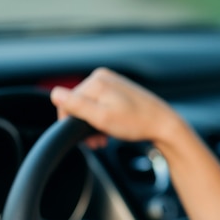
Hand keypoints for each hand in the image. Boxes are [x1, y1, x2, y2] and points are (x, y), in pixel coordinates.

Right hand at [50, 67, 178, 147]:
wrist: (164, 125)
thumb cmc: (137, 122)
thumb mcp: (102, 117)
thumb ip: (77, 106)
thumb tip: (55, 94)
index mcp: (96, 80)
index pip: (68, 102)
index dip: (72, 124)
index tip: (87, 140)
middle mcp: (103, 77)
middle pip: (79, 105)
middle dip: (84, 126)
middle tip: (97, 142)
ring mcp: (112, 84)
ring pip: (90, 107)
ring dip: (93, 126)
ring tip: (104, 139)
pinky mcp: (119, 92)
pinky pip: (102, 107)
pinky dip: (102, 121)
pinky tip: (110, 132)